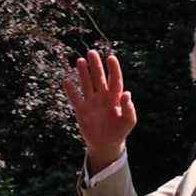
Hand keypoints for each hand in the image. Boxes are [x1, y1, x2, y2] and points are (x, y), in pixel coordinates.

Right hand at [63, 50, 136, 172]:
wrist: (106, 143)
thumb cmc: (120, 131)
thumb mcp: (128, 121)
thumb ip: (128, 108)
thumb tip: (127, 94)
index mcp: (115, 97)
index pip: (114, 80)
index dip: (113, 69)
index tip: (111, 58)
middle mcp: (103, 97)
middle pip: (99, 78)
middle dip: (95, 66)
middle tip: (91, 52)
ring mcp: (91, 102)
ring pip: (86, 84)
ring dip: (83, 73)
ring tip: (80, 60)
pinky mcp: (82, 110)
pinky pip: (75, 98)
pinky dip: (71, 90)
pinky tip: (67, 80)